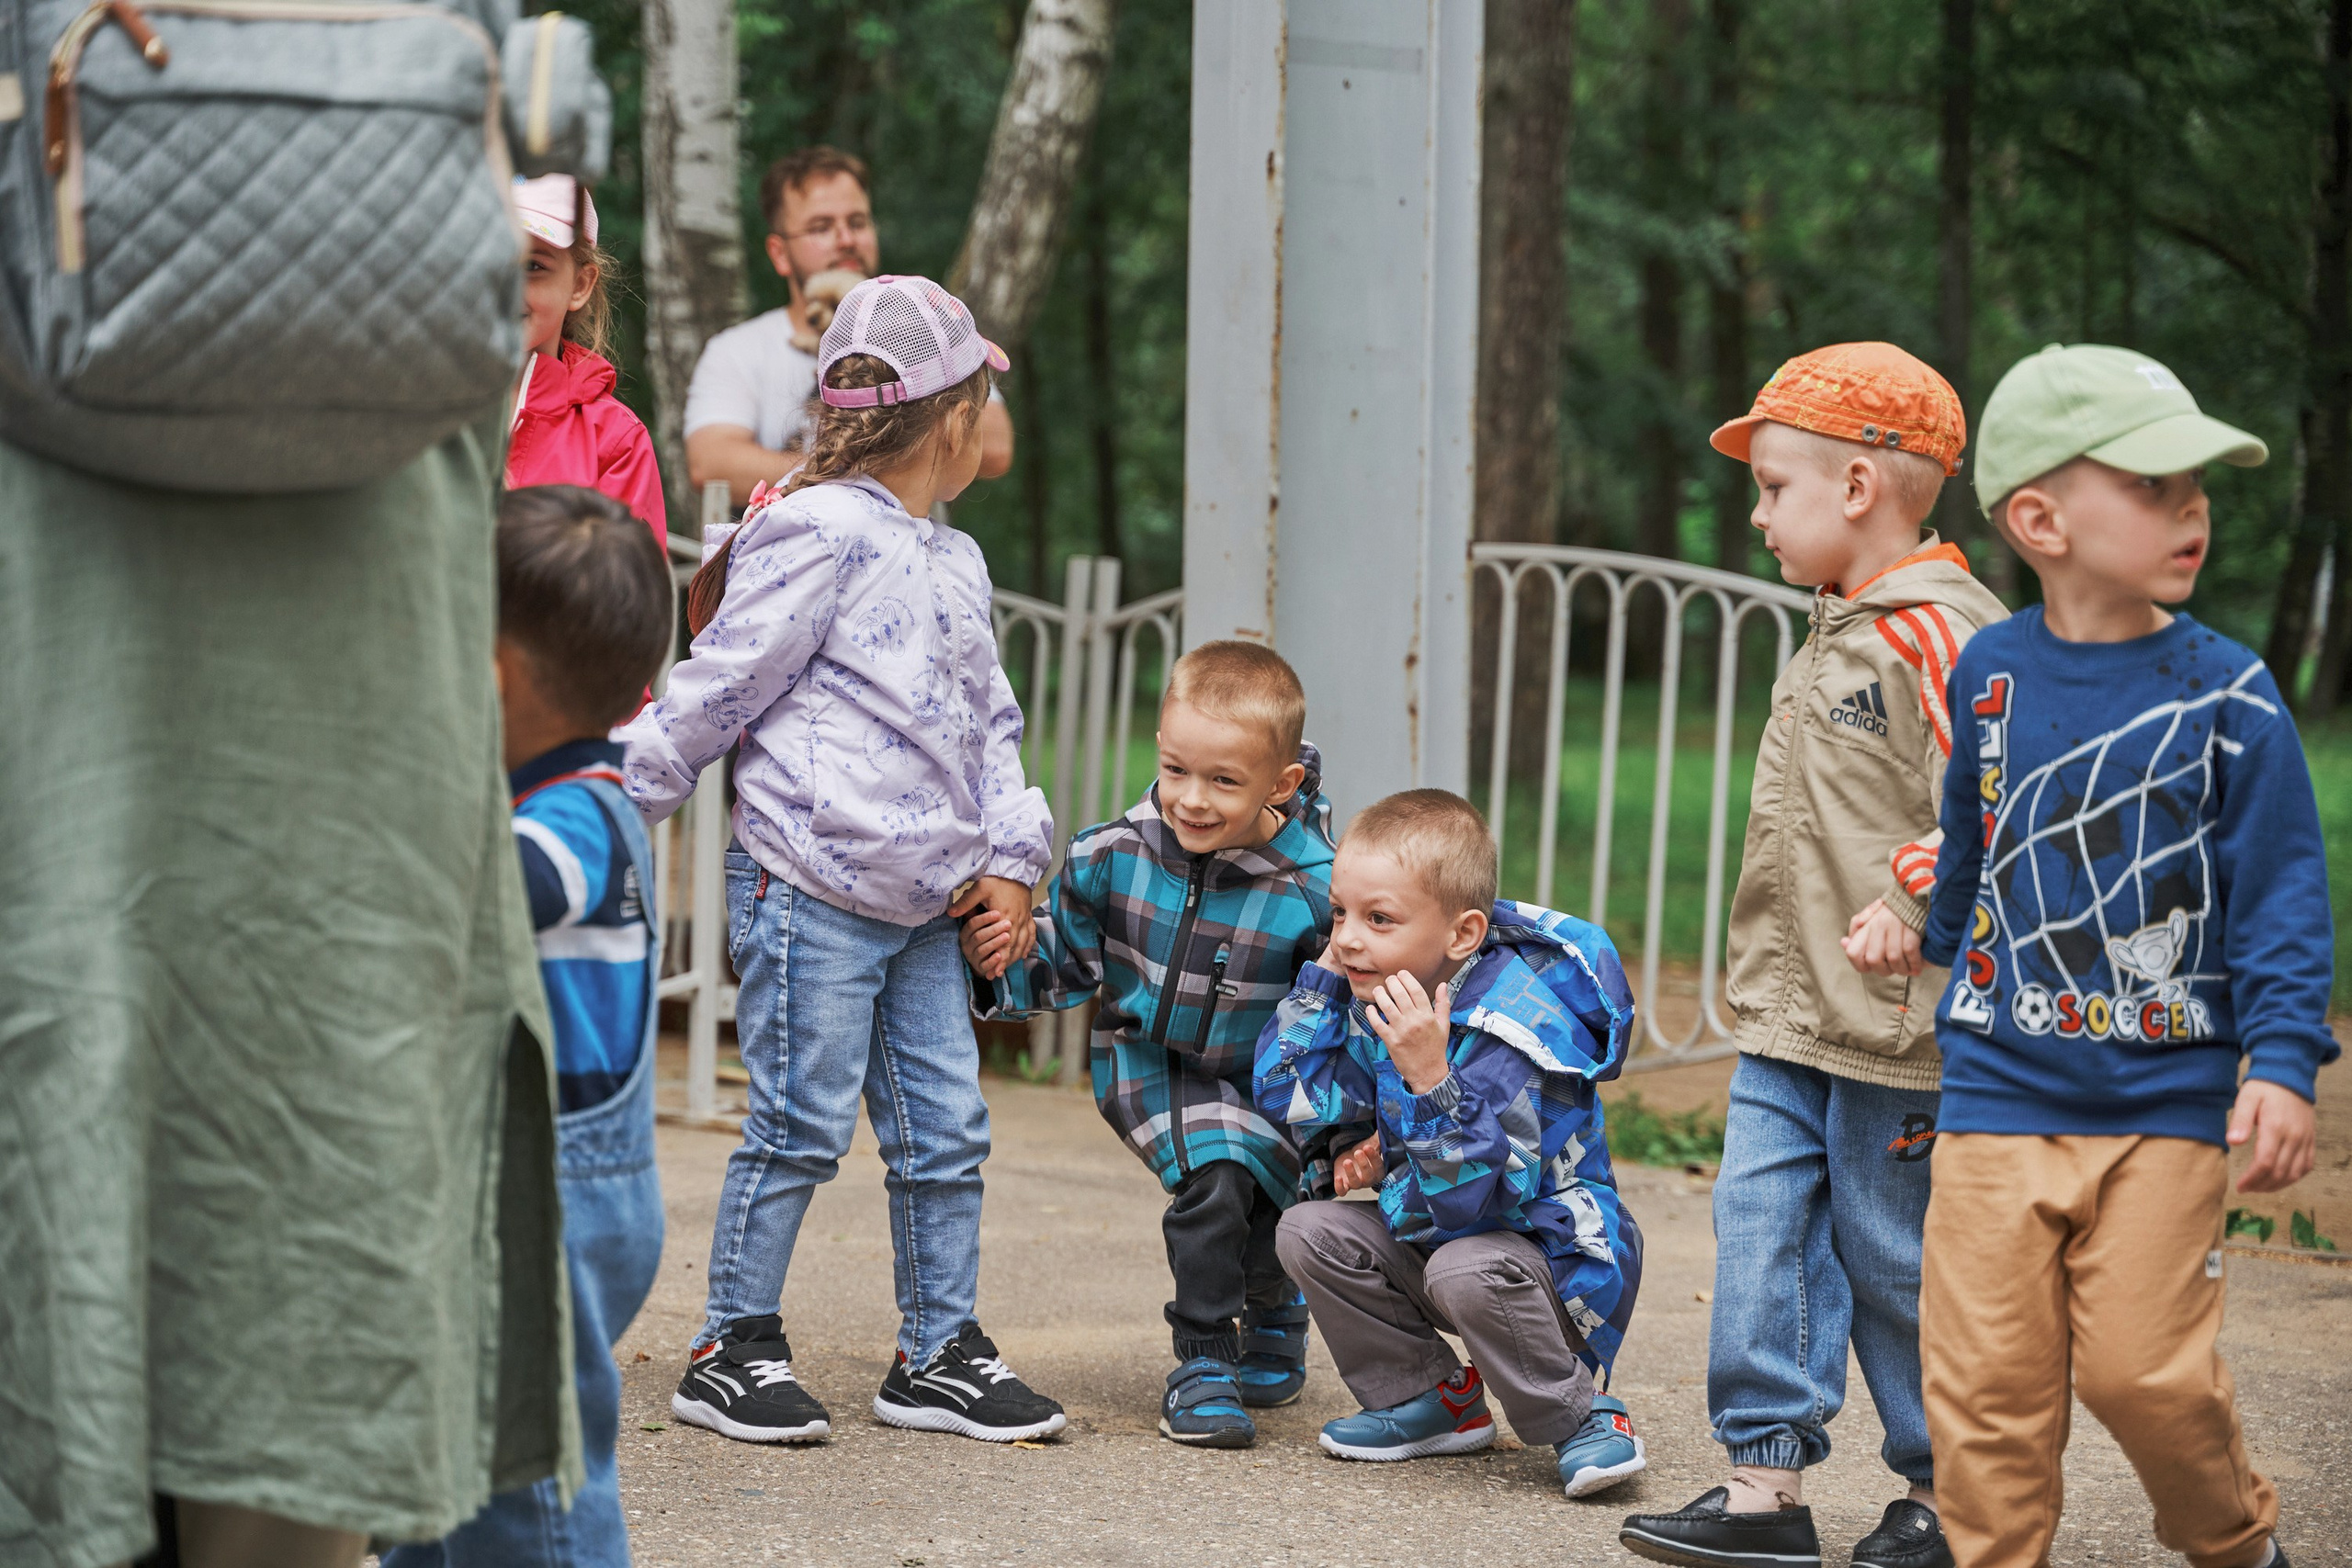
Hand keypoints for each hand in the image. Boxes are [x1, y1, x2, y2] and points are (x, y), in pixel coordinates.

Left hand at [948, 877, 1034, 970]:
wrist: (1016, 870)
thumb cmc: (997, 880)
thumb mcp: (980, 888)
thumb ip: (966, 902)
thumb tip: (950, 913)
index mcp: (1004, 916)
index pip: (1003, 943)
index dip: (999, 958)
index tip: (994, 970)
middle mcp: (1016, 920)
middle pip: (1013, 946)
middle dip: (1006, 962)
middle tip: (997, 974)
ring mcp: (1024, 918)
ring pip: (1023, 942)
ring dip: (1016, 956)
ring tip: (1008, 967)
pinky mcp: (1028, 915)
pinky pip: (1031, 934)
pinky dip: (1028, 945)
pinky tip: (1023, 954)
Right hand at [960, 909, 1016, 979]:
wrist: (987, 953)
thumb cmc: (986, 930)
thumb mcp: (981, 917)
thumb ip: (976, 907)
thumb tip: (967, 890)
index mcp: (966, 931)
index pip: (972, 924)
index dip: (984, 919)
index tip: (998, 913)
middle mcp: (967, 944)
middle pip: (978, 937)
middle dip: (993, 930)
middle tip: (1007, 924)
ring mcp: (972, 956)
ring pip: (982, 950)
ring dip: (995, 943)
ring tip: (1007, 937)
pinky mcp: (979, 967)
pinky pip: (984, 965)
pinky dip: (992, 961)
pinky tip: (1000, 956)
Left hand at [1334, 1134, 1382, 1195]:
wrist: (1350, 1156)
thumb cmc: (1364, 1151)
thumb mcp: (1372, 1143)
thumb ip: (1380, 1137)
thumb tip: (1389, 1123)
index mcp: (1378, 1170)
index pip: (1379, 1167)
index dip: (1374, 1158)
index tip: (1367, 1147)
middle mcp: (1369, 1180)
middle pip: (1369, 1177)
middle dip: (1364, 1164)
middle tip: (1358, 1151)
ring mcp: (1356, 1183)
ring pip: (1355, 1184)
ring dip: (1351, 1173)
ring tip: (1347, 1161)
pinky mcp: (1344, 1185)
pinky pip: (1342, 1191)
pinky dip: (1340, 1187)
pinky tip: (1338, 1177)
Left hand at [1364, 971, 1451, 1094]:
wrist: (1429, 1072)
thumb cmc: (1436, 1048)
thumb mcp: (1444, 1025)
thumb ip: (1443, 1003)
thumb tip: (1443, 984)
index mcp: (1428, 1016)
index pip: (1416, 990)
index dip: (1407, 978)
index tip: (1401, 973)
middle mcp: (1414, 1021)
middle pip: (1400, 994)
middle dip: (1392, 982)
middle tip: (1389, 980)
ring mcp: (1401, 1031)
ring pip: (1386, 1006)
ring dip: (1380, 995)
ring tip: (1378, 990)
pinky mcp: (1391, 1041)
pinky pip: (1377, 1023)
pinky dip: (1372, 1014)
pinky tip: (1370, 1008)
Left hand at [1842, 898, 1923, 976]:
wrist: (1916, 898)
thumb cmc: (1891, 915)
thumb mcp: (1869, 922)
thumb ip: (1856, 935)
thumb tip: (1844, 942)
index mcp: (1864, 925)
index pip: (1853, 953)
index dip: (1860, 966)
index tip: (1871, 967)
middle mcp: (1877, 924)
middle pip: (1873, 959)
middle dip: (1884, 971)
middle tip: (1892, 970)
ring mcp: (1894, 924)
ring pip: (1893, 958)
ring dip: (1902, 970)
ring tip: (1907, 970)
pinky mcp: (1912, 927)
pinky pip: (1910, 952)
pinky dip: (1914, 964)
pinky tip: (1916, 967)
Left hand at [2228, 1079, 2316, 1192]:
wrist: (2289, 1078)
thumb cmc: (2264, 1088)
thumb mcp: (2247, 1098)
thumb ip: (2240, 1120)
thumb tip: (2233, 1142)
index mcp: (2275, 1127)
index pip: (2265, 1162)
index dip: (2252, 1179)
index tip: (2240, 1186)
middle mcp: (2294, 1137)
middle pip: (2280, 1172)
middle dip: (2261, 1186)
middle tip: (2246, 1189)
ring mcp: (2305, 1140)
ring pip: (2295, 1173)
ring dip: (2277, 1185)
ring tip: (2259, 1187)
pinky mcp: (2311, 1140)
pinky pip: (2306, 1166)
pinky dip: (2293, 1177)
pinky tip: (2279, 1180)